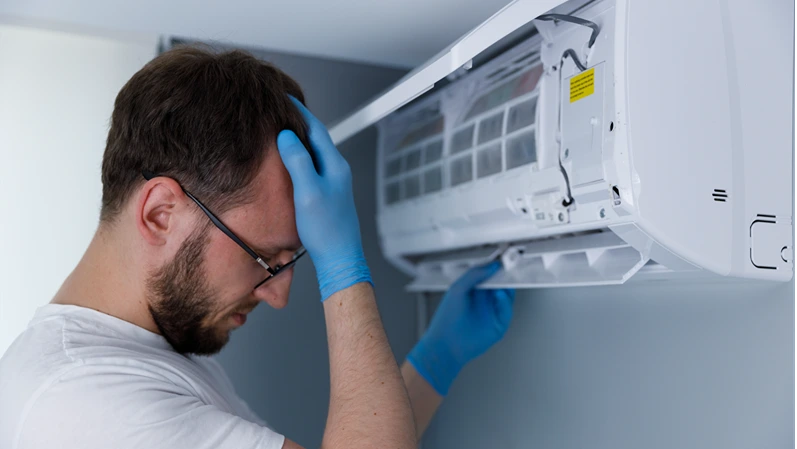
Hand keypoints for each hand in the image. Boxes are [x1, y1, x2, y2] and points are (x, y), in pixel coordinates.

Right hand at [277, 97, 370, 300]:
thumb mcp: (308, 190)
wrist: (340, 257)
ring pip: (315, 152)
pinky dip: (300, 157)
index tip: (284, 97)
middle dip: (299, 121)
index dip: (300, 111)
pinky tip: (290, 162)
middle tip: (280, 110)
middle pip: (316, 137)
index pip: (316, 128)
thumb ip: (298, 160)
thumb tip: (288, 135)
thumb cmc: (326, 228)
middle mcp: (337, 170)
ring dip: (299, 139)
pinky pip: (313, 166)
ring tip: (281, 129)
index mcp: (334, 165)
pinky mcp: (328, 194)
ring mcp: (334, 182)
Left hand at [407, 261, 513, 394]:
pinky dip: (505, 302)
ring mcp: (492, 312)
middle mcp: (485, 300)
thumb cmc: (447, 318)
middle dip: (507, 275)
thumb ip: (474, 275)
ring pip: (507, 296)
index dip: (497, 267)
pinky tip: (498, 295)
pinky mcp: (498, 325)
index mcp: (475, 290)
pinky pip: (506, 311)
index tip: (504, 258)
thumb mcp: (457, 289)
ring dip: (507, 287)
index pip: (491, 275)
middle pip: (502, 284)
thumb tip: (491, 265)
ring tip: (503, 279)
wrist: (446, 343)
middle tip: (511, 265)